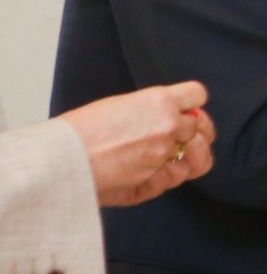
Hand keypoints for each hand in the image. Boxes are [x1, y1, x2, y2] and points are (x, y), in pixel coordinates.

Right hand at [60, 81, 215, 206]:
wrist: (58, 159)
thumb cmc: (79, 131)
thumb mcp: (118, 105)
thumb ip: (150, 109)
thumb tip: (173, 116)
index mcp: (159, 100)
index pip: (197, 95)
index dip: (192, 104)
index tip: (183, 111)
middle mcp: (168, 125)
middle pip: (201, 126)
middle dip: (191, 132)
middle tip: (178, 138)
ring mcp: (164, 154)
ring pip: (198, 154)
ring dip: (187, 156)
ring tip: (171, 157)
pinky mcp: (155, 179)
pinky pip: (176, 178)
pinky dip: (167, 177)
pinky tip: (151, 173)